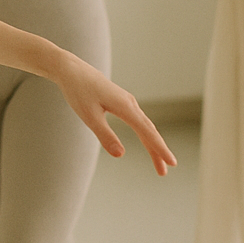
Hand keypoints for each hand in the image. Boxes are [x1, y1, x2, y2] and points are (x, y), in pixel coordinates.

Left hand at [49, 51, 176, 175]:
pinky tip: (147, 140)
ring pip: (145, 125)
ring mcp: (127, 101)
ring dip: (152, 144)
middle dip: (158, 151)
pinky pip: (139, 120)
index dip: (159, 148)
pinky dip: (146, 133)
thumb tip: (120, 155)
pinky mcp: (122, 101)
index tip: (171, 163)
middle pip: (149, 130)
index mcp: (124, 106)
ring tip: (158, 163)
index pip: (147, 132)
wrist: (72, 70)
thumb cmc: (78, 91)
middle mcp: (130, 103)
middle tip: (164, 172)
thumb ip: (105, 135)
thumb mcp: (89, 116)